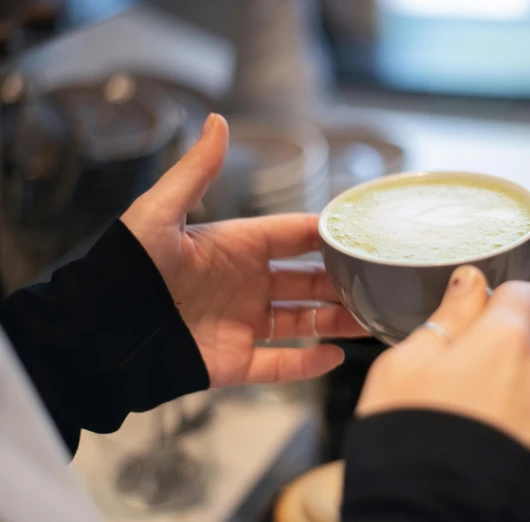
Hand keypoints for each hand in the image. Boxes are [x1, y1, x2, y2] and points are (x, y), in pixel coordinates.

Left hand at [121, 114, 366, 387]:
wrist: (98, 330)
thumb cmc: (125, 266)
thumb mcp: (159, 212)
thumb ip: (195, 171)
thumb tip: (217, 120)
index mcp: (236, 247)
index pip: (294, 236)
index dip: (327, 234)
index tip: (362, 233)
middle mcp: (246, 284)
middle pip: (309, 281)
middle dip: (343, 281)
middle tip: (380, 280)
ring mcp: (242, 324)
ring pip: (304, 322)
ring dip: (338, 322)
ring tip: (373, 318)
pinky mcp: (233, 362)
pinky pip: (280, 365)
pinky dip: (308, 364)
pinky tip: (336, 356)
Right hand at [356, 266, 529, 480]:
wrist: (427, 512)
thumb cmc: (407, 437)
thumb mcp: (406, 364)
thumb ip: (449, 317)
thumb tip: (471, 281)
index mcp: (505, 342)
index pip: (524, 295)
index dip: (499, 303)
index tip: (477, 320)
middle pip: (523, 347)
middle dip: (496, 359)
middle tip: (453, 389)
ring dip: (509, 396)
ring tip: (468, 426)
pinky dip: (519, 430)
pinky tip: (486, 447)